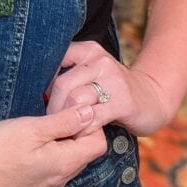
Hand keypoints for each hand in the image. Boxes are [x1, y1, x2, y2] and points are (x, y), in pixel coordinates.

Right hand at [0, 105, 106, 186]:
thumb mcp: (32, 129)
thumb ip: (64, 121)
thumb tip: (89, 112)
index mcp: (65, 163)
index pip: (98, 143)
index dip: (91, 122)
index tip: (71, 107)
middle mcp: (62, 178)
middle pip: (85, 151)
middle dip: (78, 129)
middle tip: (55, 111)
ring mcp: (48, 186)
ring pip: (69, 159)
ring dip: (64, 140)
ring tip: (42, 124)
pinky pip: (55, 168)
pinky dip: (52, 151)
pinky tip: (32, 142)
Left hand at [45, 40, 177, 136]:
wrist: (152, 98)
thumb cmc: (112, 89)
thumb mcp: (91, 73)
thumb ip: (68, 75)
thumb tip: (33, 90)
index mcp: (87, 51)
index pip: (54, 60)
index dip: (42, 83)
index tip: (40, 99)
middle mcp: (99, 61)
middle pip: (62, 84)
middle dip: (52, 107)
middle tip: (51, 122)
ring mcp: (112, 80)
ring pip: (75, 101)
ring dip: (66, 121)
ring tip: (65, 130)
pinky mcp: (122, 101)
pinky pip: (92, 118)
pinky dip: (82, 130)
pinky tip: (81, 135)